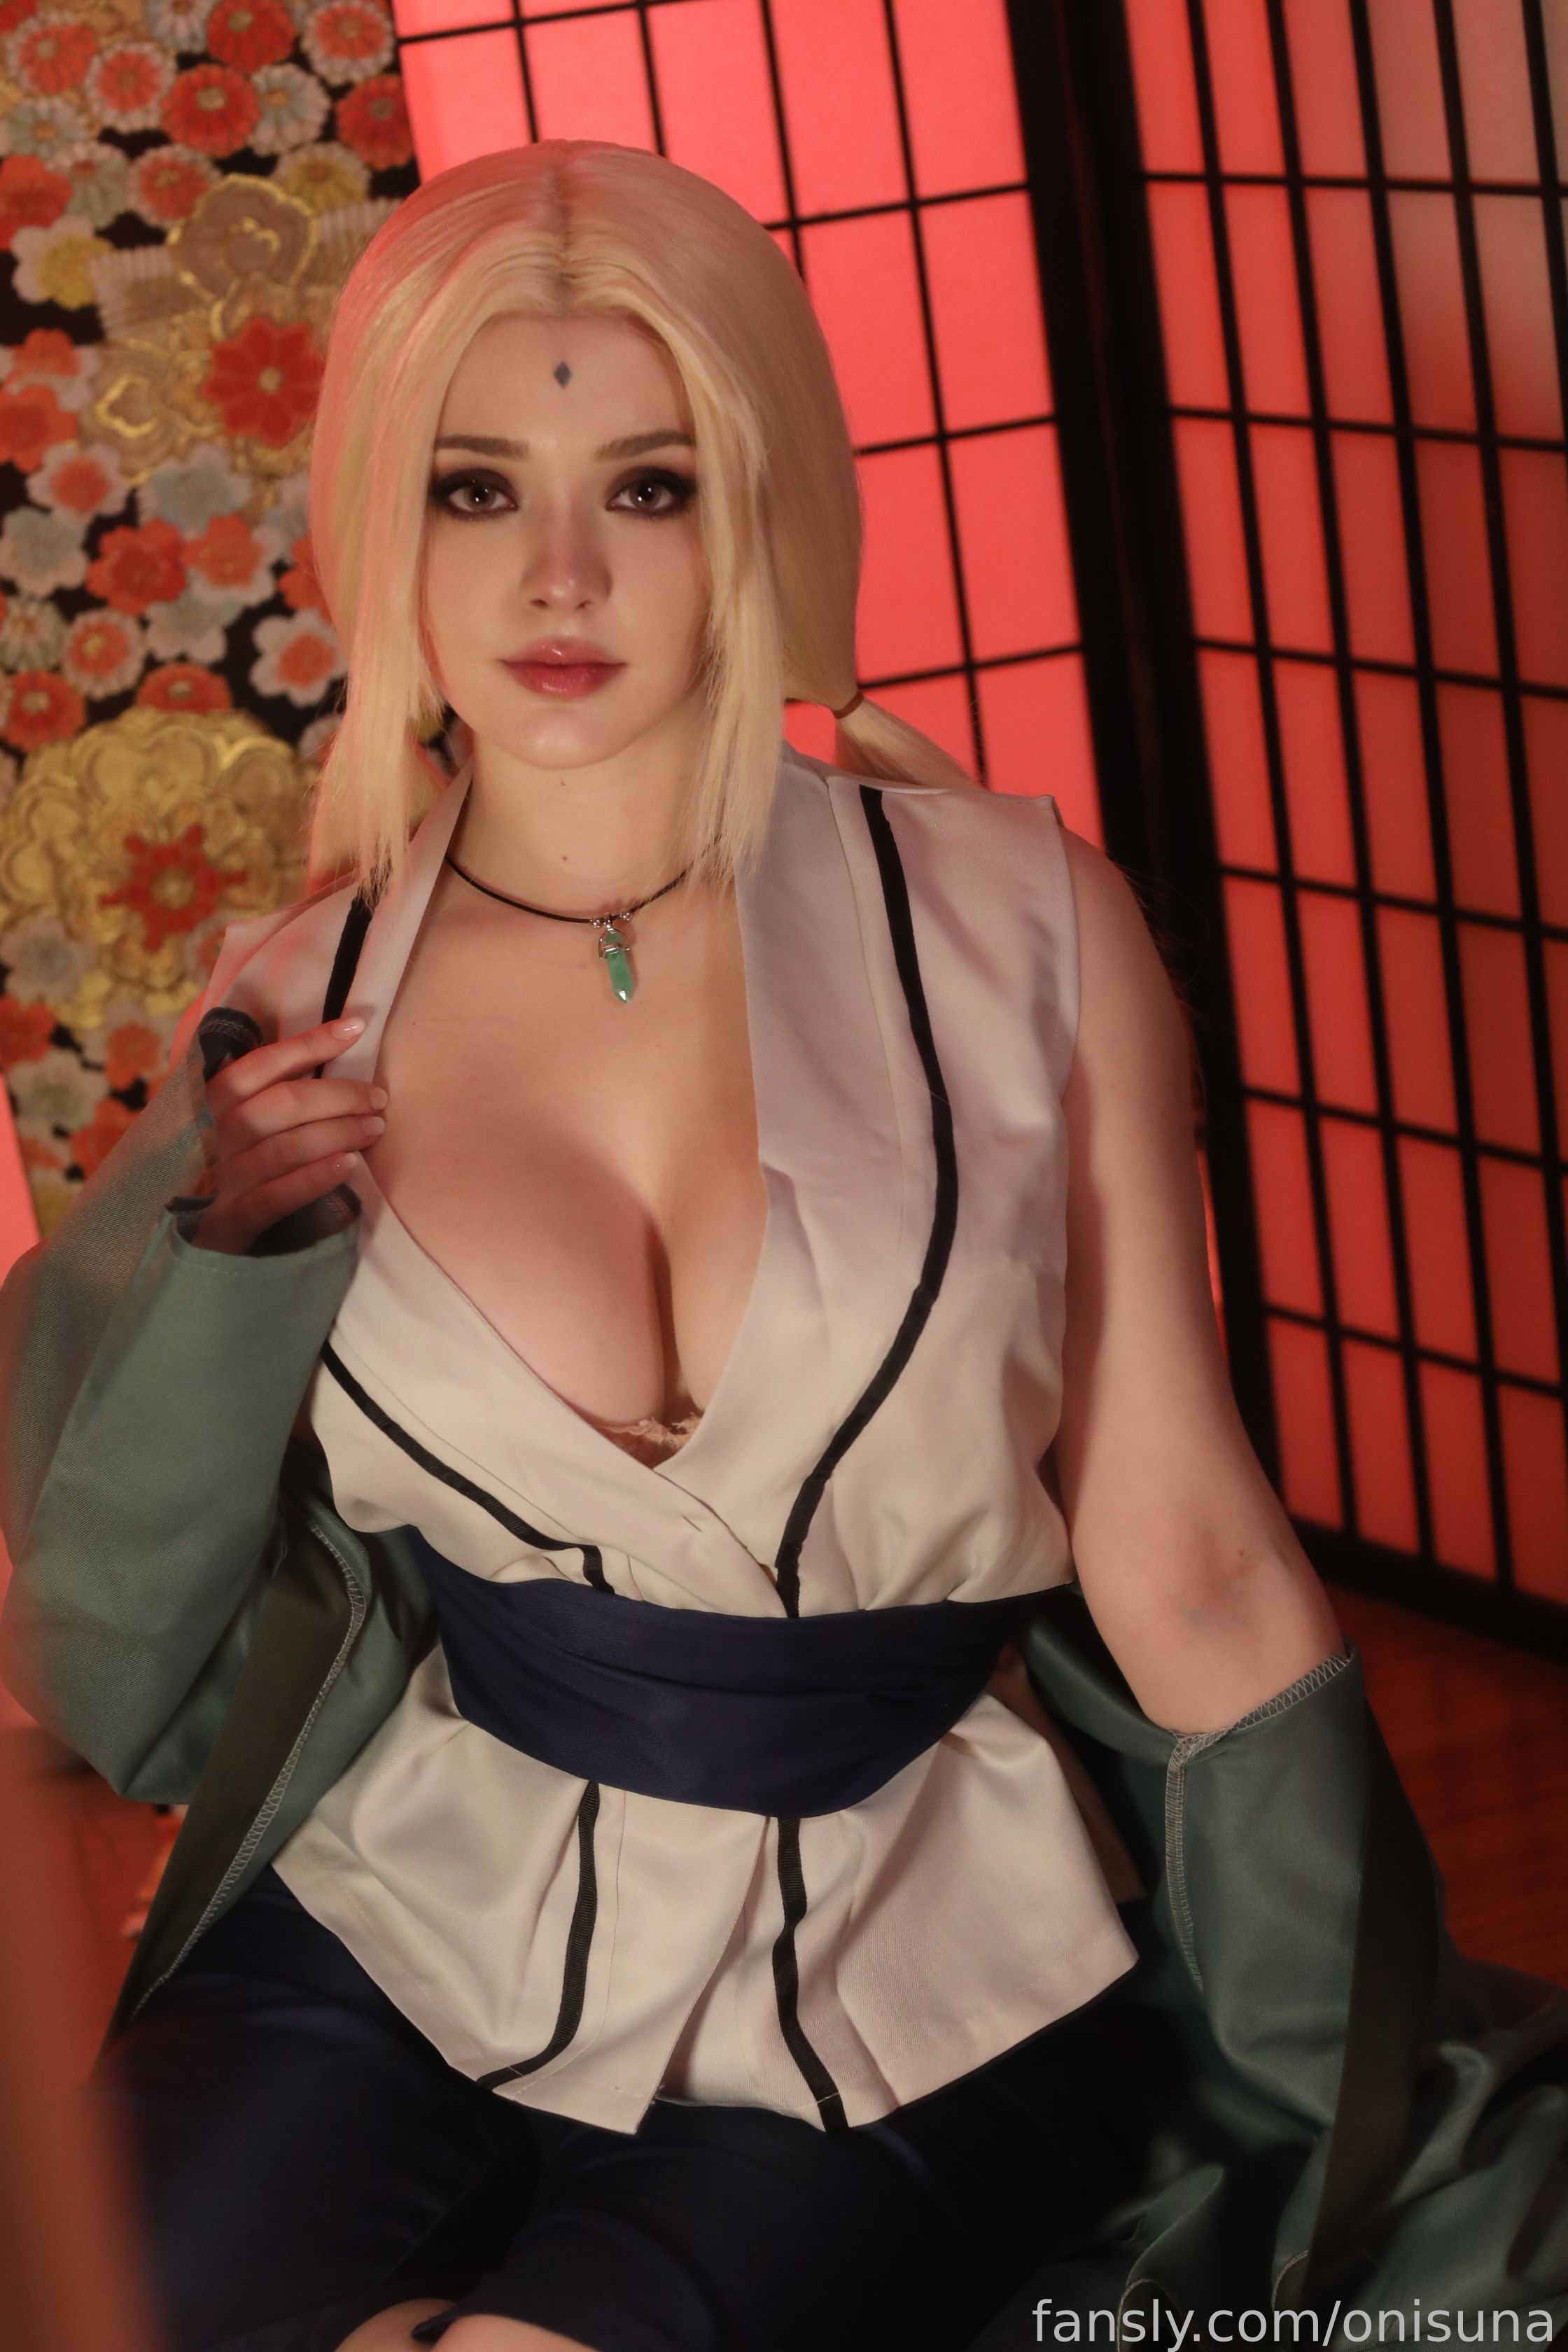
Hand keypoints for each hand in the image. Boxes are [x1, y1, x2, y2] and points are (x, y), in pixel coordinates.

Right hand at [191, 1016, 386, 1255]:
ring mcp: (227, 1179)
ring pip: (284, 1148)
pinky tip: (348, 1166)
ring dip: (337, 1133)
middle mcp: (221, 1136)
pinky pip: (277, 1196)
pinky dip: (315, 1178)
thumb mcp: (261, 1120)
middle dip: (338, 1095)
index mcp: (222, 1103)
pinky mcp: (237, 1219)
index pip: (261, 1065)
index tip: (355, 1028)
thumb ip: (286, 1086)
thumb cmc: (256, 1162)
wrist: (217, 1236)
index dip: (308, 1044)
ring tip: (375, 1129)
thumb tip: (343, 1038)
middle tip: (378, 1099)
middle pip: (280, 1104)